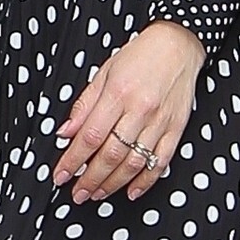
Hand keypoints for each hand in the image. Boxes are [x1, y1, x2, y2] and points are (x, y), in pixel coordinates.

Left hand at [53, 21, 204, 203]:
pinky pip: (160, 161)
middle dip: (90, 179)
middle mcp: (139, 109)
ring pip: (133, 162)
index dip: (73, 160)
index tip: (61, 175)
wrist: (178, 45)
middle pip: (110, 154)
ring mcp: (160, 121)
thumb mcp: (103, 72)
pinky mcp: (176, 128)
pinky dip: (145, 180)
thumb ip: (84, 105)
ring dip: (113, 183)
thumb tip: (64, 133)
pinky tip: (131, 191)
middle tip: (77, 193)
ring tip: (97, 194)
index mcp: (117, 93)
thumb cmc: (139, 57)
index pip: (89, 136)